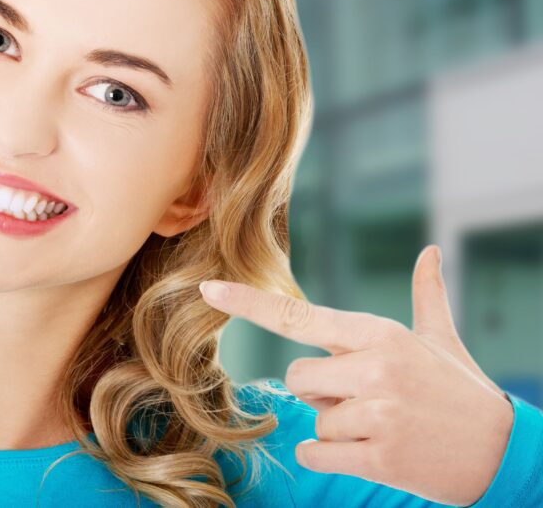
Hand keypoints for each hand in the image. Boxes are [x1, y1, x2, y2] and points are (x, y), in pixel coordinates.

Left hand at [198, 244, 513, 505]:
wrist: (504, 453)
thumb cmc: (460, 392)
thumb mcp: (441, 341)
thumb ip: (426, 296)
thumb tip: (430, 252)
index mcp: (379, 334)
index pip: (298, 315)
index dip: (248, 302)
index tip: (208, 288)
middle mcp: (375, 367)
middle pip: (296, 376)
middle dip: (321, 392)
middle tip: (369, 400)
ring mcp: (378, 412)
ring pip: (312, 419)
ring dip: (338, 428)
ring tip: (386, 426)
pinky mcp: (379, 456)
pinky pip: (316, 453)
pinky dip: (332, 458)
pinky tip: (375, 453)